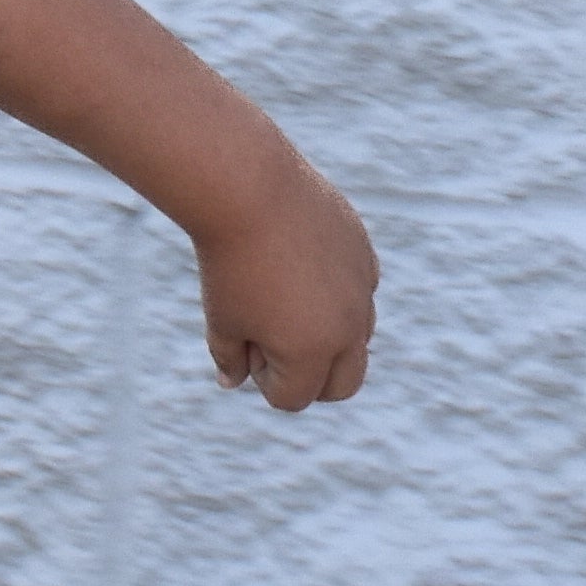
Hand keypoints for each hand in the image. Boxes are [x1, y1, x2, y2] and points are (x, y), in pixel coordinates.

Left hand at [196, 155, 377, 412]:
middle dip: (311, 378)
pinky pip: (362, 292)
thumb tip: (234, 382)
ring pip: (359, 338)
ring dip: (328, 337)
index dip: (264, 378)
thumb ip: (230, 358)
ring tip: (284, 300)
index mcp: (311, 353)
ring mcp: (362, 290)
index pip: (294, 398)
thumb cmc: (227, 261)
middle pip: (343, 386)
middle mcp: (347, 328)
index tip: (243, 342)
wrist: (249, 187)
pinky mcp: (364, 255)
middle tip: (273, 342)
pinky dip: (338, 295)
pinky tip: (301, 268)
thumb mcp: (221, 318)